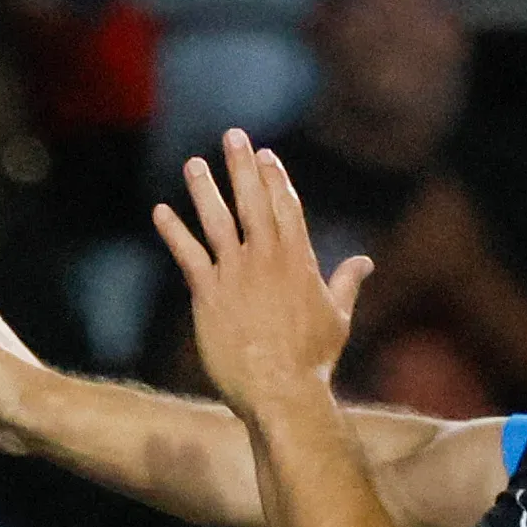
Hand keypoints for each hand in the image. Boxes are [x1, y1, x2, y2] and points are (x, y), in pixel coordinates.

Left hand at [153, 135, 364, 420]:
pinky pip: (188, 255)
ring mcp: (236, 274)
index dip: (275, 179)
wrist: (281, 389)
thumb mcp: (338, 317)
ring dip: (205, 189)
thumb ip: (347, 283)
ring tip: (193, 164)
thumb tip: (366, 262)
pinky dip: (174, 232)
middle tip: (232, 136)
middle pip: (253, 202)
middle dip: (243, 167)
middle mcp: (267, 258)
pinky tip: (161, 211)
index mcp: (298, 260)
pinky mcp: (209, 294)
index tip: (267, 156)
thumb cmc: (313, 360)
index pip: (286, 208)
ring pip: (218, 221)